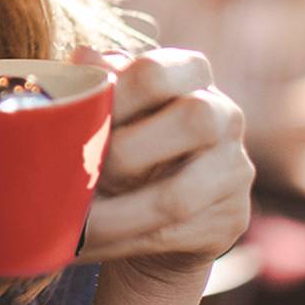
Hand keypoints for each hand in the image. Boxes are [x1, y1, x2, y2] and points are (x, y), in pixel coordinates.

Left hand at [73, 48, 253, 294]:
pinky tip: (84, 245)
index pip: (156, 72)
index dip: (112, 97)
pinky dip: (119, 243)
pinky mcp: (230, 218)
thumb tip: (82, 58)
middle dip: (124, 154)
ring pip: (177, 197)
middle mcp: (224, 115)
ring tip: (69, 226)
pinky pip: (172, 236)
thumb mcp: (112, 104)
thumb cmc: (125, 135)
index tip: (74, 123)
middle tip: (76, 176)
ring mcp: (234, 168)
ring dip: (113, 217)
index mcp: (189, 73)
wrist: (155, 200)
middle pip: (192, 121)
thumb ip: (98, 82)